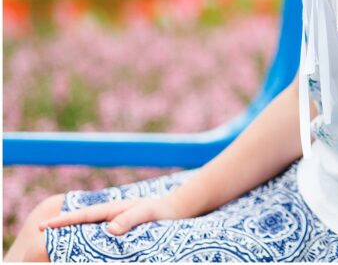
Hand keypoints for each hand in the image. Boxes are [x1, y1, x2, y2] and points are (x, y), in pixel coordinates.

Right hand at [39, 194, 188, 235]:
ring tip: (54, 247)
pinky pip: (98, 239)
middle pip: (80, 223)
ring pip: (87, 231)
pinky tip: (79, 252)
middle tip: (39, 235)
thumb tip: (110, 230)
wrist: (174, 211)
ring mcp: (112, 224)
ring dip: (73, 237)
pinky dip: (87, 243)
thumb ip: (130, 219)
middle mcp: (108, 216)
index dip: (63, 221)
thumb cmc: (159, 210)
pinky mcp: (118, 233)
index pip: (83, 215)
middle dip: (60, 229)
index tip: (43, 225)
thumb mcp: (146, 212)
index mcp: (111, 209)